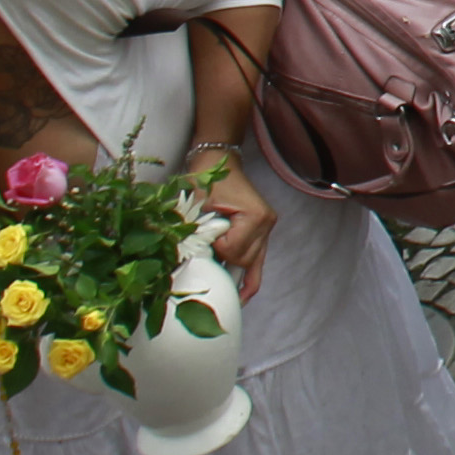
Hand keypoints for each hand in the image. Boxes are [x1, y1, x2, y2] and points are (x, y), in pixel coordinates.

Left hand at [196, 158, 271, 286]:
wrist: (217, 159)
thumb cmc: (207, 177)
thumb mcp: (199, 202)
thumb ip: (197, 230)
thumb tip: (187, 258)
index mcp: (256, 216)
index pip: (234, 251)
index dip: (215, 250)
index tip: (202, 236)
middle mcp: (266, 223)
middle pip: (245, 260)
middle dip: (223, 261)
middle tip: (204, 253)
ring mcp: (266, 228)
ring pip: (252, 263)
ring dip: (234, 270)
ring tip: (220, 286)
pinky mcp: (261, 231)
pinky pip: (257, 260)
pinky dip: (249, 277)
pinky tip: (242, 295)